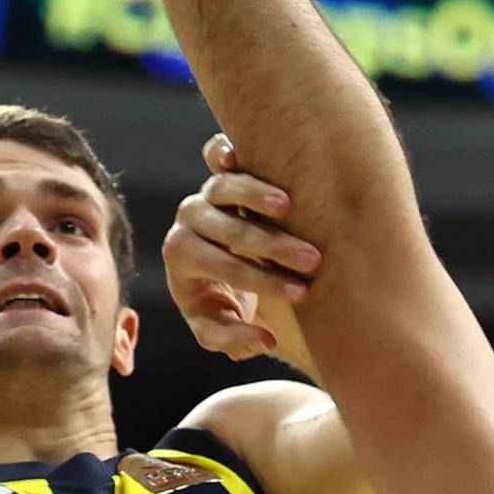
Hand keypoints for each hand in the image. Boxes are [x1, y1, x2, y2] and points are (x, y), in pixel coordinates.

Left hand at [164, 133, 324, 372]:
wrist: (227, 270)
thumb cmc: (222, 303)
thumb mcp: (219, 328)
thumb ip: (235, 341)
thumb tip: (263, 341)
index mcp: (181, 258)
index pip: (223, 267)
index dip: (262, 281)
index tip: (300, 293)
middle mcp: (188, 221)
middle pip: (227, 229)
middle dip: (272, 247)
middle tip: (312, 261)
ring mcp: (204, 192)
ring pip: (222, 187)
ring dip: (256, 196)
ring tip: (289, 207)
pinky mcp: (221, 170)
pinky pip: (217, 155)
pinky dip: (224, 151)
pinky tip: (238, 152)